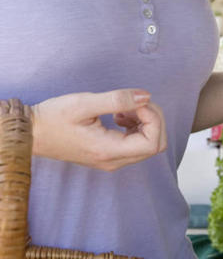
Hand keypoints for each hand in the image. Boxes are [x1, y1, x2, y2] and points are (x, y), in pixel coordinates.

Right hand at [31, 89, 166, 170]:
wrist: (32, 133)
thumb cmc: (53, 118)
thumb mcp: (84, 103)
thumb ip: (118, 100)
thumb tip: (146, 96)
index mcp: (108, 151)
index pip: (153, 142)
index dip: (153, 118)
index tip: (137, 102)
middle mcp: (113, 161)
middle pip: (155, 144)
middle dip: (152, 118)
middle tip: (133, 103)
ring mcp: (112, 160)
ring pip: (147, 143)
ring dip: (143, 121)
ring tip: (121, 108)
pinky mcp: (109, 154)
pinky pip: (136, 143)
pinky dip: (135, 126)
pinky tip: (119, 114)